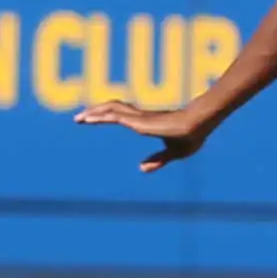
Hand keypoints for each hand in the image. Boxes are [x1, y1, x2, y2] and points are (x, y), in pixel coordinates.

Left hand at [75, 100, 207, 172]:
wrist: (198, 125)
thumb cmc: (191, 136)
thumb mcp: (174, 152)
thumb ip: (158, 160)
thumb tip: (141, 169)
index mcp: (147, 122)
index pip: (123, 113)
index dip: (109, 114)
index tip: (96, 119)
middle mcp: (140, 116)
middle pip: (112, 108)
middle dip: (96, 112)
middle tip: (80, 118)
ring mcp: (138, 117)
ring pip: (110, 109)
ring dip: (93, 113)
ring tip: (78, 118)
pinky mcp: (137, 121)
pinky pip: (113, 116)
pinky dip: (99, 116)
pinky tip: (88, 119)